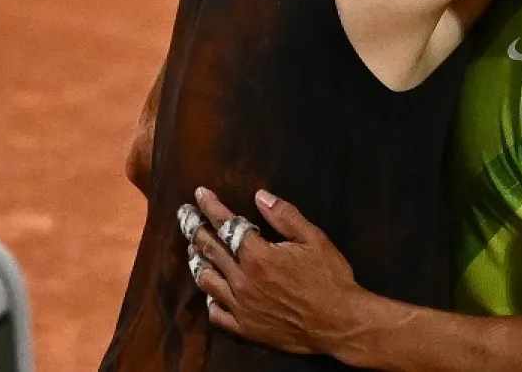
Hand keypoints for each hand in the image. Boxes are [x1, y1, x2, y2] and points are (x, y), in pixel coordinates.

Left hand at [180, 187, 360, 355]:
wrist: (337, 323)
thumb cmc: (330, 278)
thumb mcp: (315, 239)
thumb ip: (285, 216)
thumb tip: (261, 196)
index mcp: (259, 255)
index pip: (227, 225)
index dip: (211, 207)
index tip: (199, 193)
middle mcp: (243, 280)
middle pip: (210, 249)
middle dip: (194, 228)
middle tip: (184, 215)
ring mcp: (241, 306)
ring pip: (207, 280)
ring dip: (197, 261)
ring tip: (192, 248)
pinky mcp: (245, 327)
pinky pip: (216, 313)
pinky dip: (210, 299)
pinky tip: (210, 291)